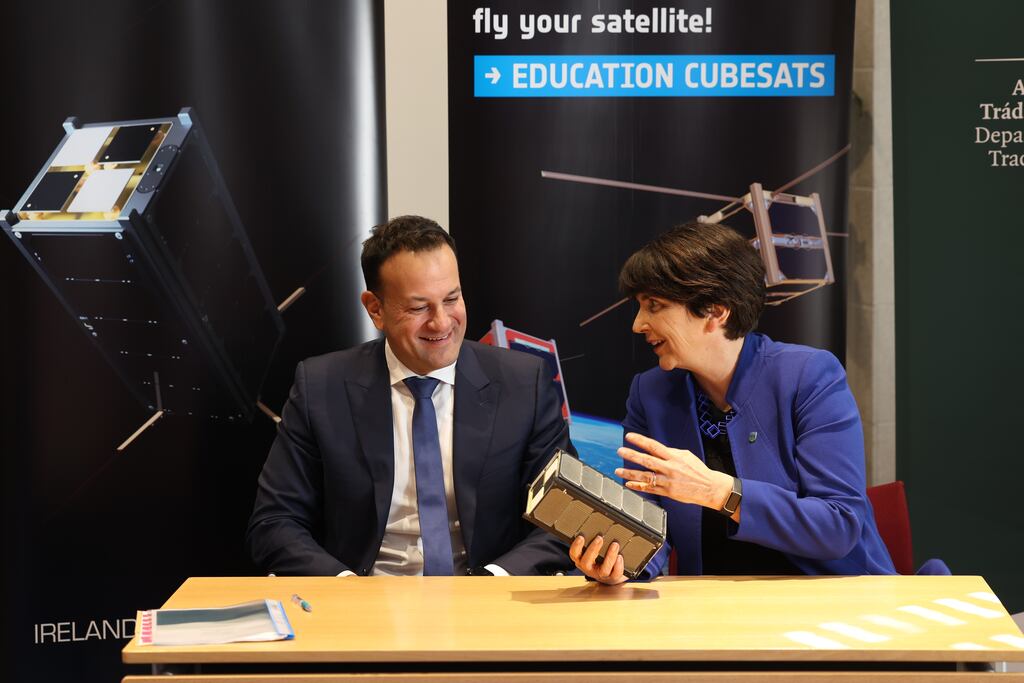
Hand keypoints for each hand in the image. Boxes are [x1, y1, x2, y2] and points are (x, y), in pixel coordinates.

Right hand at [568, 534, 626, 584]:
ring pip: (603, 569)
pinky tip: (620, 556)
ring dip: (609, 556)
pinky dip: (618, 565)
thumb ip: (592, 540)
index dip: (576, 546)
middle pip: (586, 562)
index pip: (574, 554)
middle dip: (593, 549)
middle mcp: (589, 568)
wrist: (611, 575)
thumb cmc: (600, 559)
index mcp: (581, 560)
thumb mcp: (593, 550)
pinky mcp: (612, 578)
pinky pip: (615, 573)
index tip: (581, 537)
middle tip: (599, 538)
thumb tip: (597, 525)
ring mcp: (600, 574)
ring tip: (615, 544)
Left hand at [616, 432, 734, 512]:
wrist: (710, 488)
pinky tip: (629, 484)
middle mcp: (669, 468)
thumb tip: (656, 449)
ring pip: (645, 476)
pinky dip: (638, 487)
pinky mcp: (667, 492)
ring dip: (629, 473)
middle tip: (620, 451)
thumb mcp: (686, 456)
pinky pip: (649, 489)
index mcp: (674, 457)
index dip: (640, 440)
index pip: (654, 446)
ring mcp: (667, 481)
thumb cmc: (698, 470)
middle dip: (631, 455)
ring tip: (618, 471)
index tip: (629, 436)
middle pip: (647, 460)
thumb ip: (670, 452)